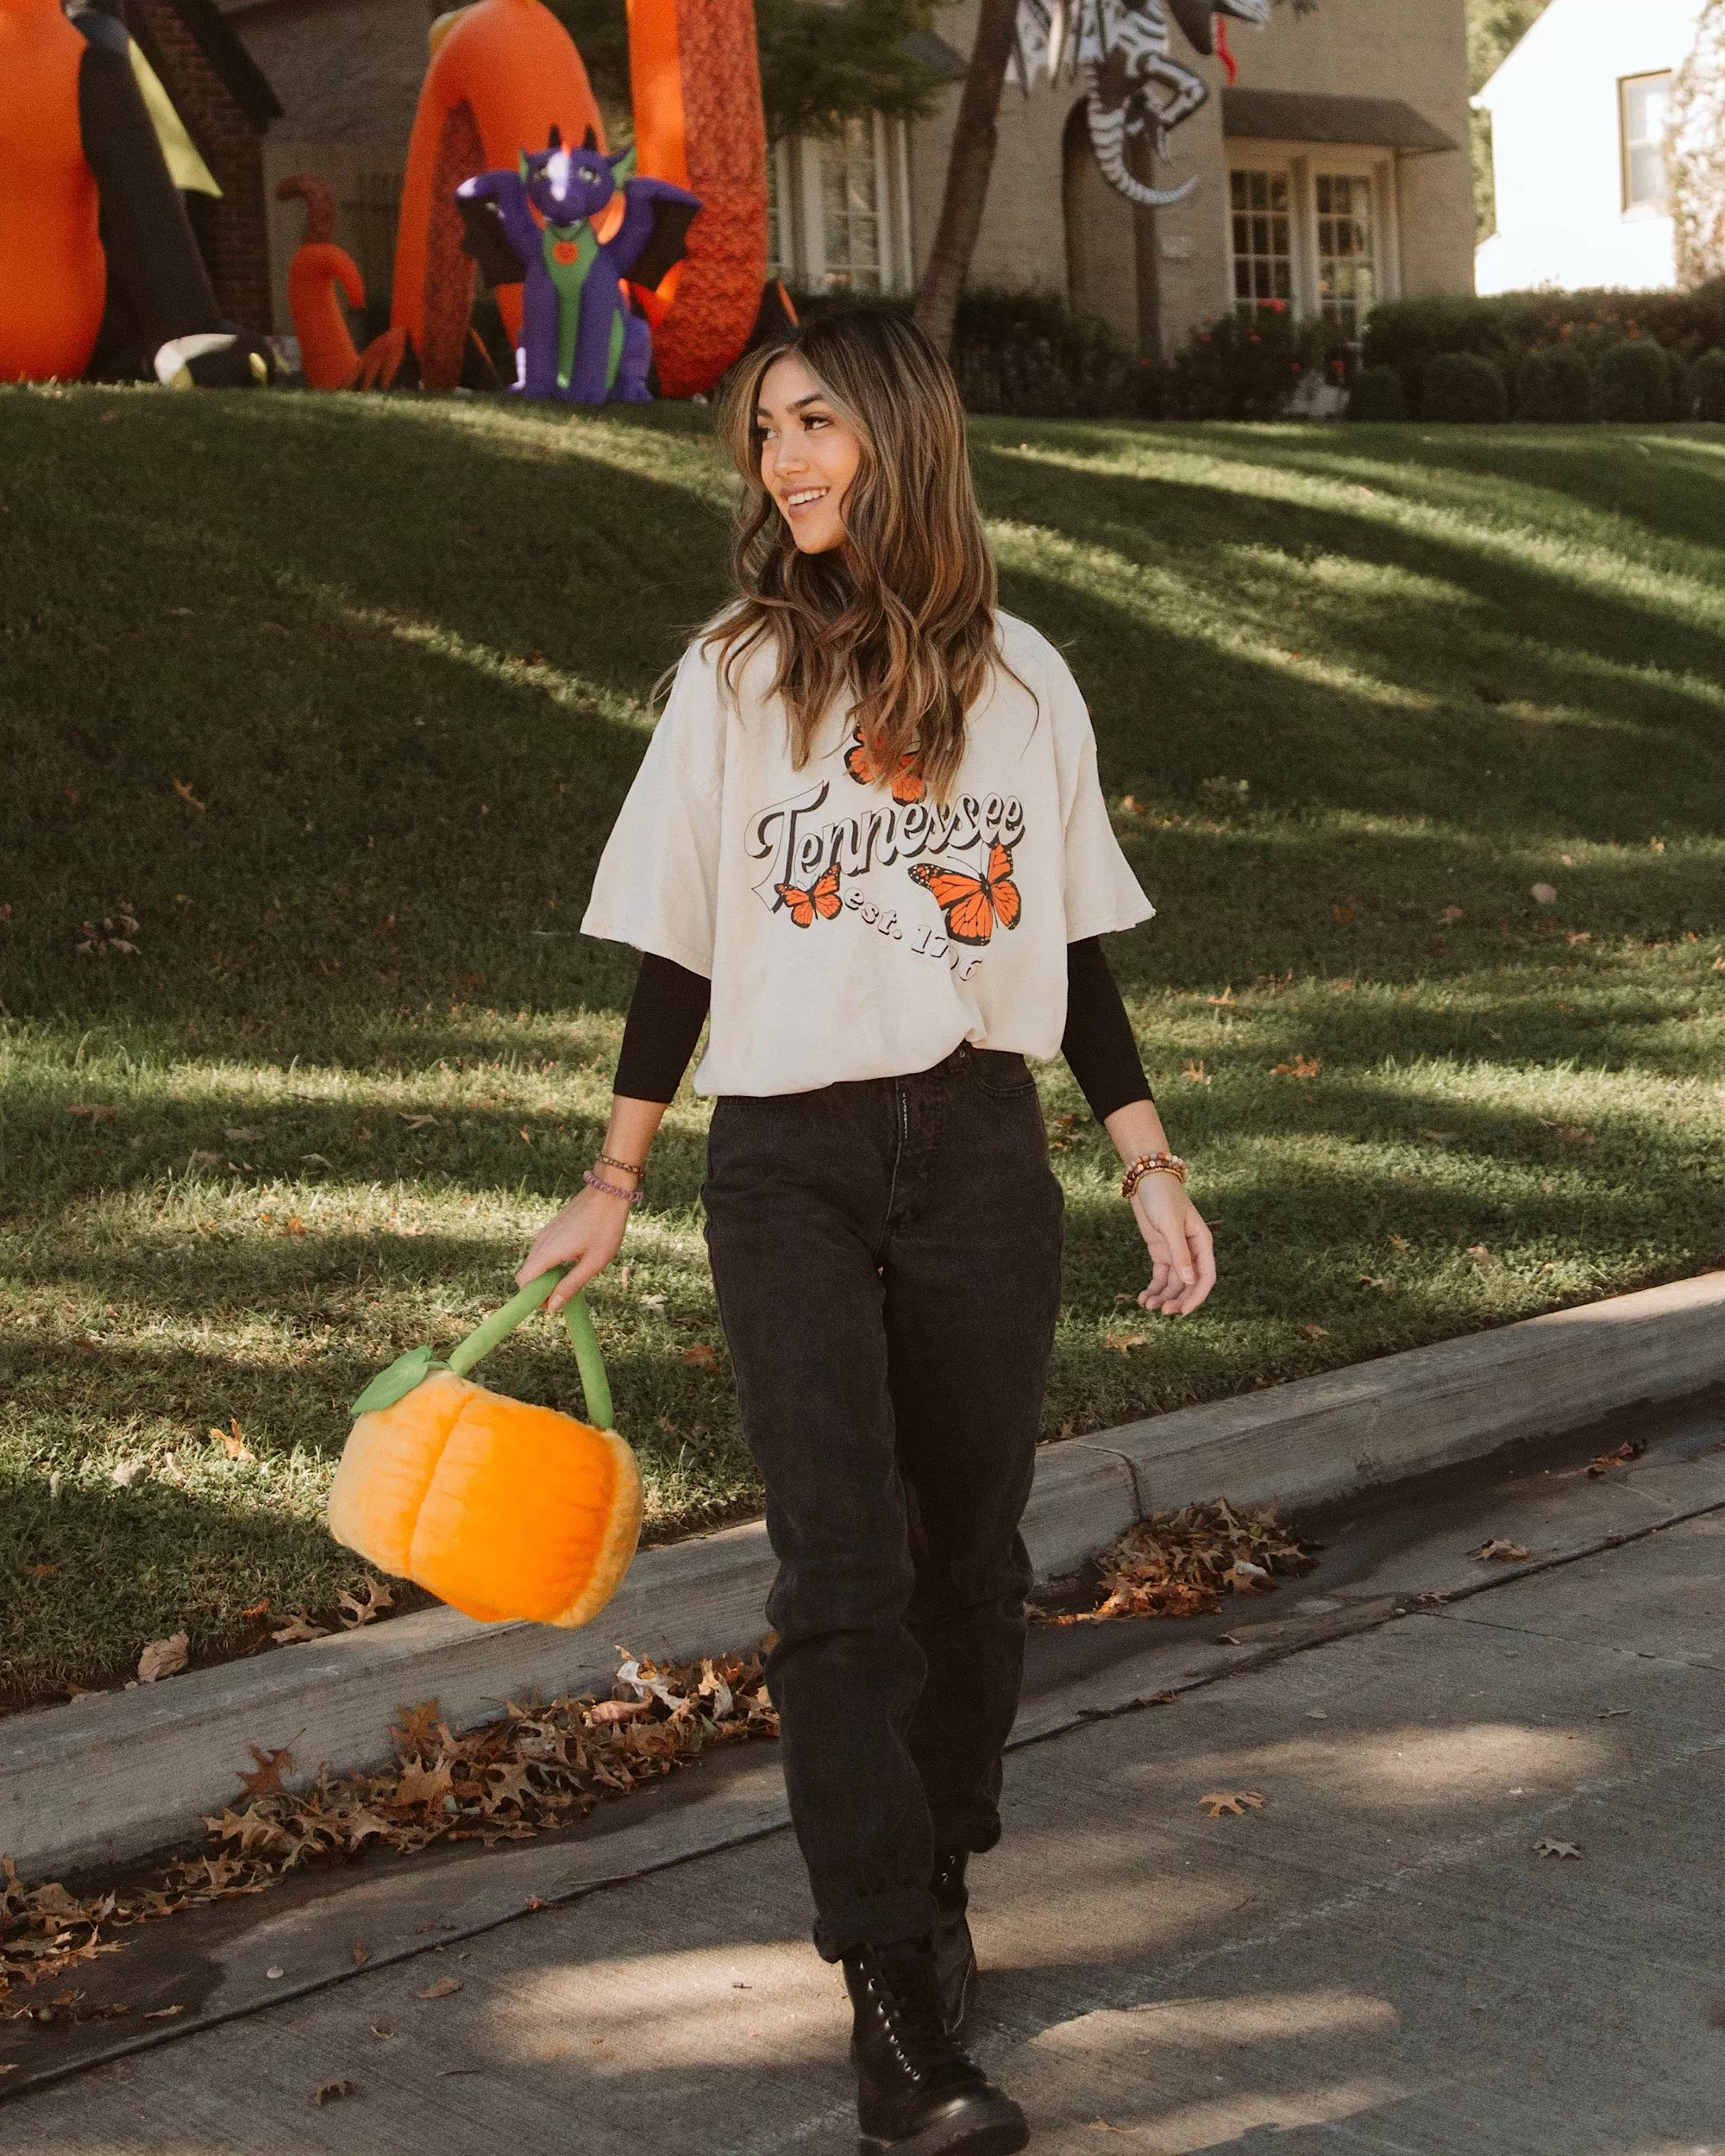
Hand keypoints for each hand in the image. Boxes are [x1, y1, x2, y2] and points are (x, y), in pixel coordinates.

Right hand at [515, 1185, 632, 1311]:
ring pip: (535, 1262)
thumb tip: (552, 1307)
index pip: (523, 1280)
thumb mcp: (593, 1263)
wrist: (609, 1192)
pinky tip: (573, 1261)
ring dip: (547, 1275)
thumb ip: (571, 1285)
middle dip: (540, 1288)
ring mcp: (545, 1233)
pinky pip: (543, 1251)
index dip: (531, 1297)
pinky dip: (551, 1263)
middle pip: (527, 1273)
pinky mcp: (552, 1228)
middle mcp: (541, 1242)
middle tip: (565, 1292)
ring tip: (572, 1276)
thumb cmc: (605, 1228)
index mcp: (548, 1252)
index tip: (551, 1303)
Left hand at [1129, 1176, 1214, 1315]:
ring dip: (1163, 1297)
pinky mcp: (1161, 1252)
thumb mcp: (1170, 1225)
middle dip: (1178, 1300)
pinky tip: (1143, 1298)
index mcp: (1202, 1243)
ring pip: (1174, 1284)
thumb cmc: (1162, 1198)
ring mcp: (1176, 1252)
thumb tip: (1189, 1282)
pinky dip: (1153, 1289)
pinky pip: (1160, 1277)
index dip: (1197, 1297)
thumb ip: (1179, 1253)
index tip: (1183, 1312)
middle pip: (1189, 1285)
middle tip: (1162, 1311)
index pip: (1206, 1277)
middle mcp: (1192, 1251)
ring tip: (1147, 1305)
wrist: (1146, 1181)